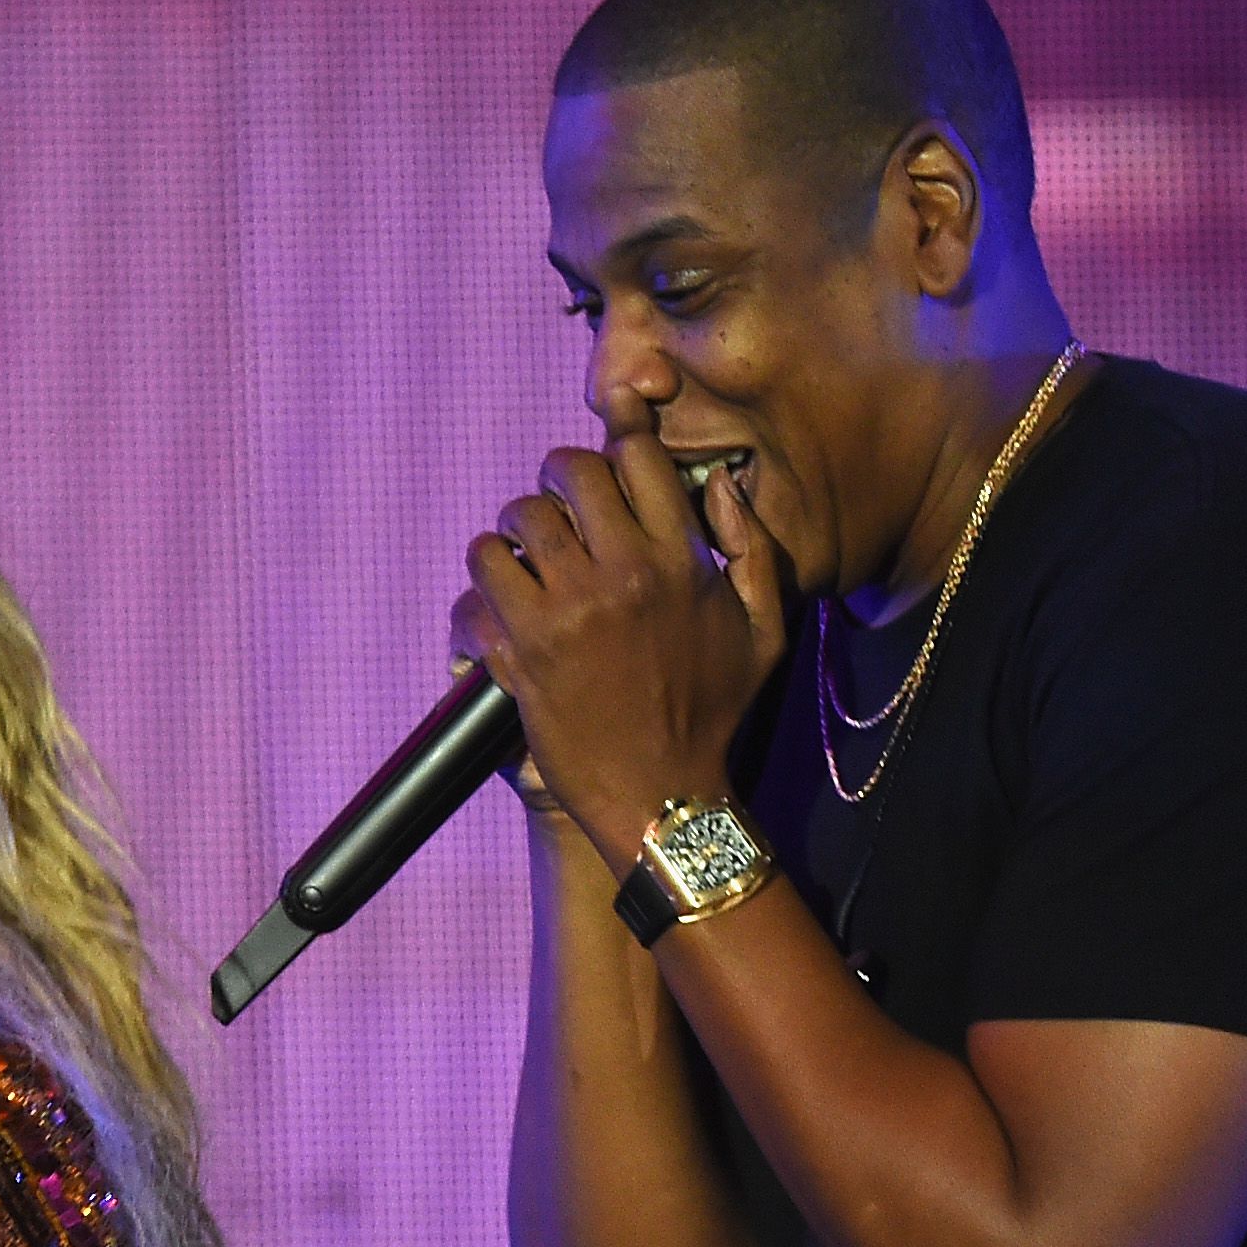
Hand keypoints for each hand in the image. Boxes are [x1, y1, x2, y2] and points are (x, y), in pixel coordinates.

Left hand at [449, 436, 785, 866]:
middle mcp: (626, 573)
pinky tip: (501, 599)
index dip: (614, 448)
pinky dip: (485, 580)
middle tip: (554, 510)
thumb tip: (719, 482)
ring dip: (515, 532)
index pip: (637, 456)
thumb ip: (752, 546)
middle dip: (556, 481)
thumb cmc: (715, 715)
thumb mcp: (764, 629)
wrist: (663, 797)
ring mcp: (570, 610)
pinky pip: (482, 575)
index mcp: (682, 559)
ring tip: (524, 558)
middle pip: (569, 471)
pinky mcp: (524, 649)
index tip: (603, 470)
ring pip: (517, 519)